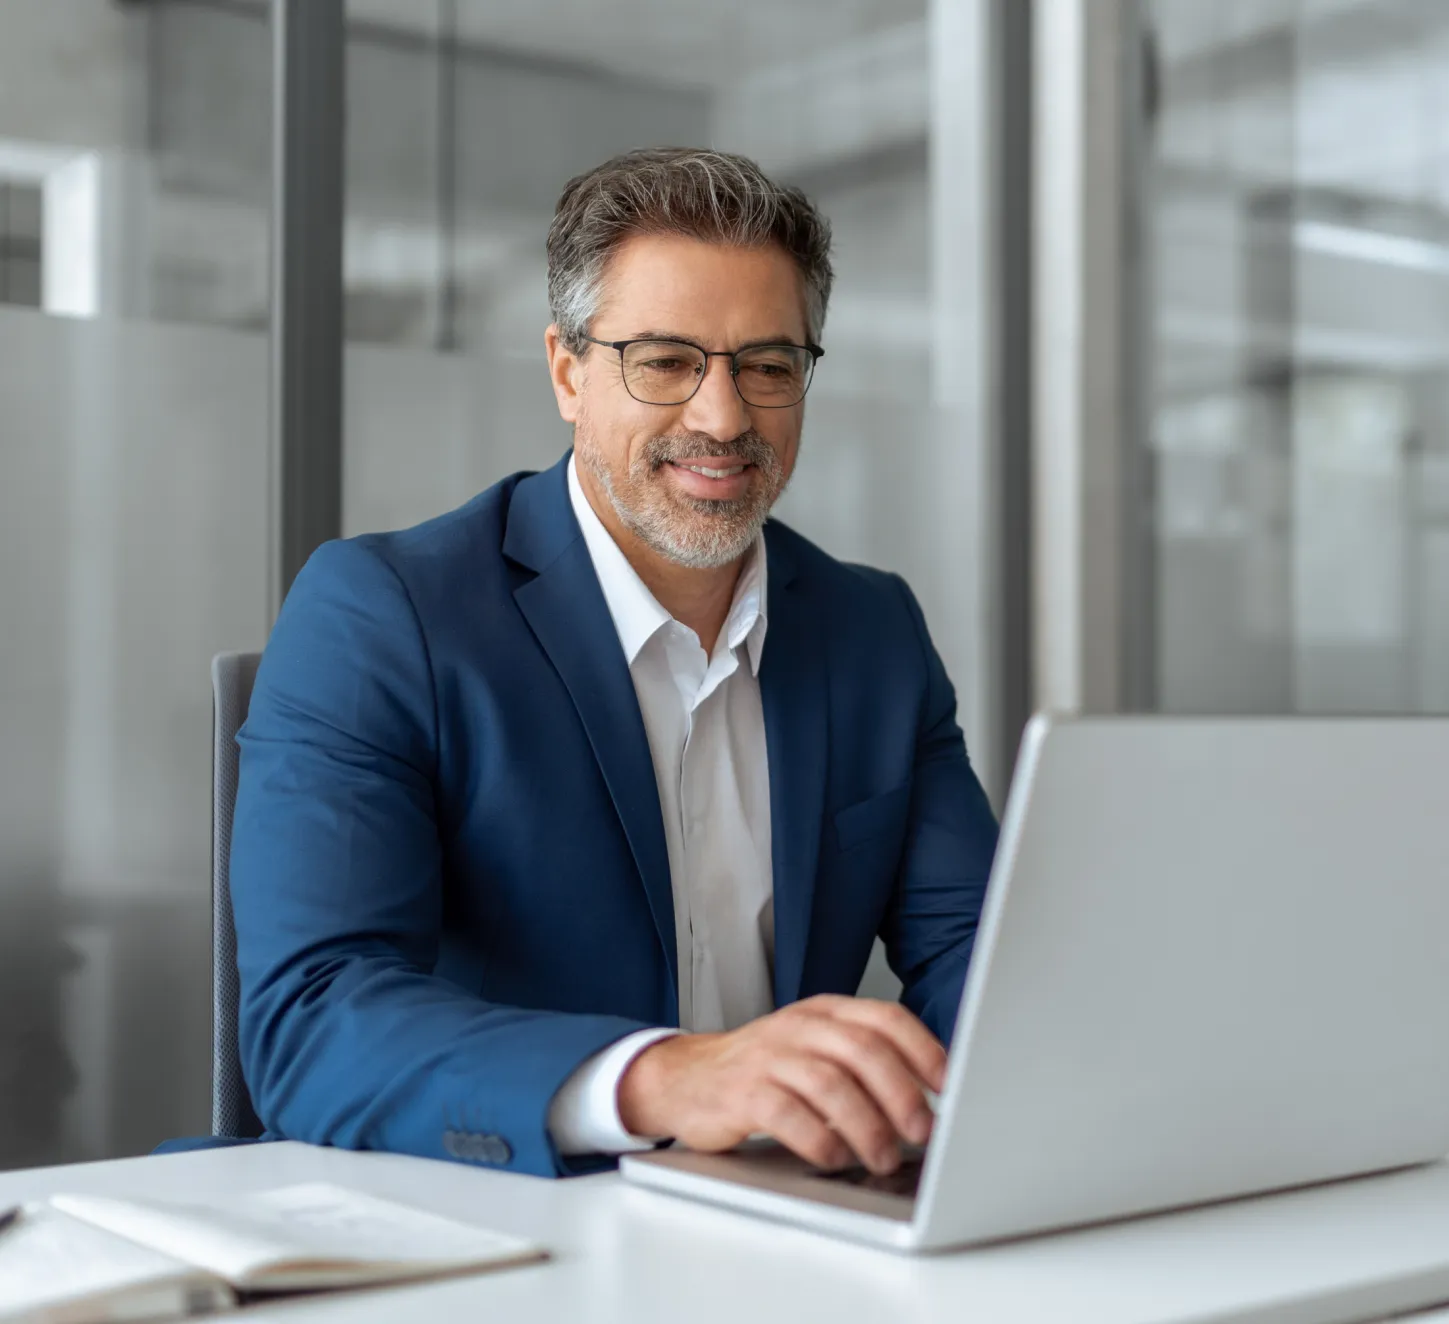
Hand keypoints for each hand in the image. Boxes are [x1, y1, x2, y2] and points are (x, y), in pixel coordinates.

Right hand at [616, 996, 945, 1174]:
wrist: (686, 1077)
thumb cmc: (764, 1069)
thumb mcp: (814, 1049)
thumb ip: (862, 1062)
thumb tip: (928, 1101)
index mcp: (824, 1012)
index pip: (884, 1019)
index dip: (923, 1050)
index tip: (949, 1086)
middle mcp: (799, 1027)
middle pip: (863, 1050)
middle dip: (900, 1093)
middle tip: (921, 1132)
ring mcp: (768, 1057)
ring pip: (830, 1084)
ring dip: (866, 1125)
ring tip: (883, 1156)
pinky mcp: (742, 1092)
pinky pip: (788, 1114)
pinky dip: (819, 1139)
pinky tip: (835, 1157)